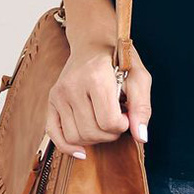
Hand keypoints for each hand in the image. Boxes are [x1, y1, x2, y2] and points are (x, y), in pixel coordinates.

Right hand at [46, 41, 152, 158]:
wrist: (94, 43)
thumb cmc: (119, 59)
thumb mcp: (139, 76)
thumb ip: (142, 106)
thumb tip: (141, 136)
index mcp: (96, 76)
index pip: (109, 121)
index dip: (123, 125)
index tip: (127, 115)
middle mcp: (73, 85)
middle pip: (92, 132)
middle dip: (110, 133)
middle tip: (118, 120)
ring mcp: (59, 93)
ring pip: (75, 137)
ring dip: (94, 139)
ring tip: (104, 122)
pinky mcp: (52, 100)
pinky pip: (54, 134)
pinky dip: (68, 147)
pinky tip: (82, 150)